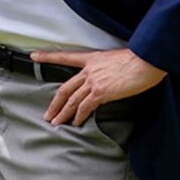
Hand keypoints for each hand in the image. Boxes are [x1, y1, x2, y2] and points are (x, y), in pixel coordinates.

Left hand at [30, 47, 165, 125]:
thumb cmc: (135, 60)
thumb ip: (103, 68)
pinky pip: (86, 107)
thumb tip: (102, 79)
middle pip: (65, 89)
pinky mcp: (101, 92)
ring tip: (57, 123)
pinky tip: (76, 123)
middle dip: (55, 104)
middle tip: (48, 115)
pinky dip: (79, 116)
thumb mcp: (113, 59)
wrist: (145, 61)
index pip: (64, 57)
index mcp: (90, 58)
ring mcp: (93, 82)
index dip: (47, 57)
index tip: (34, 56)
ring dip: (64, 114)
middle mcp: (88, 70)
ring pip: (72, 100)